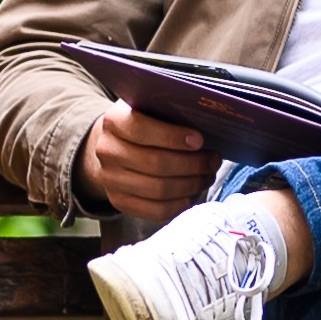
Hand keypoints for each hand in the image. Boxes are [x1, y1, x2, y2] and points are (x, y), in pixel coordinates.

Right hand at [78, 99, 216, 224]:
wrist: (116, 147)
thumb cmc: (145, 124)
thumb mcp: (151, 109)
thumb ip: (171, 113)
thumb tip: (208, 129)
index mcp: (114, 121)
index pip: (141, 130)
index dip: (173, 137)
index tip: (200, 140)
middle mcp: (107, 151)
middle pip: (155, 163)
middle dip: (192, 164)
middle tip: (213, 160)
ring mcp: (110, 179)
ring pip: (158, 189)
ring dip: (191, 184)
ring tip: (207, 175)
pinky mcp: (119, 201)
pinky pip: (155, 210)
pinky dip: (180, 203)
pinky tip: (194, 193)